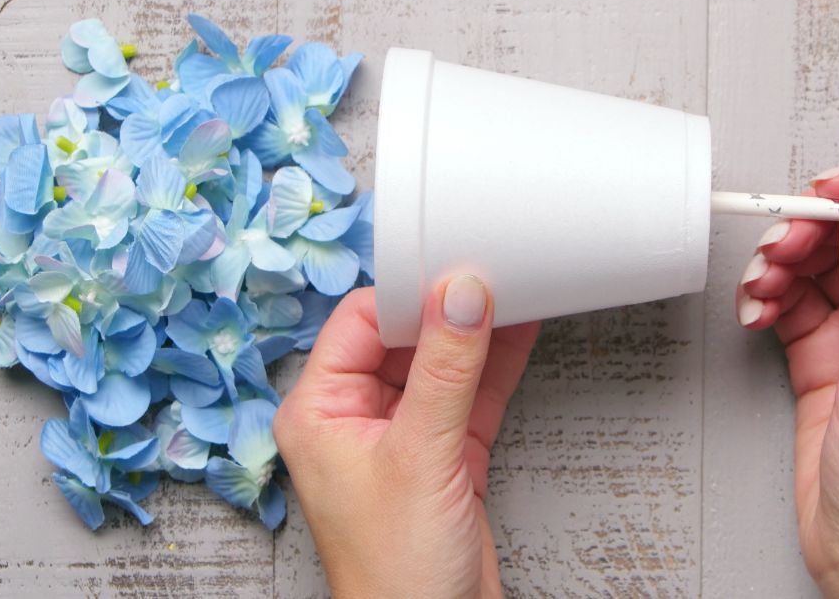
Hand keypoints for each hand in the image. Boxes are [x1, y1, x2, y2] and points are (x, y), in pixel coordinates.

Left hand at [274, 277, 539, 597]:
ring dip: (477, 334)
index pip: (360, 323)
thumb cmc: (394, 573)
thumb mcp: (420, 457)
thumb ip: (445, 371)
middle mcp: (355, 419)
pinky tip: (519, 334)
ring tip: (515, 292)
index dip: (407, 294)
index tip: (454, 270)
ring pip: (442, 365)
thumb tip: (460, 298)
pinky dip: (496, 367)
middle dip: (447, 309)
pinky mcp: (443, 456)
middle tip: (492, 275)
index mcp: (319, 412)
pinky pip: (470, 395)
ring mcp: (402, 437)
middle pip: (403, 339)